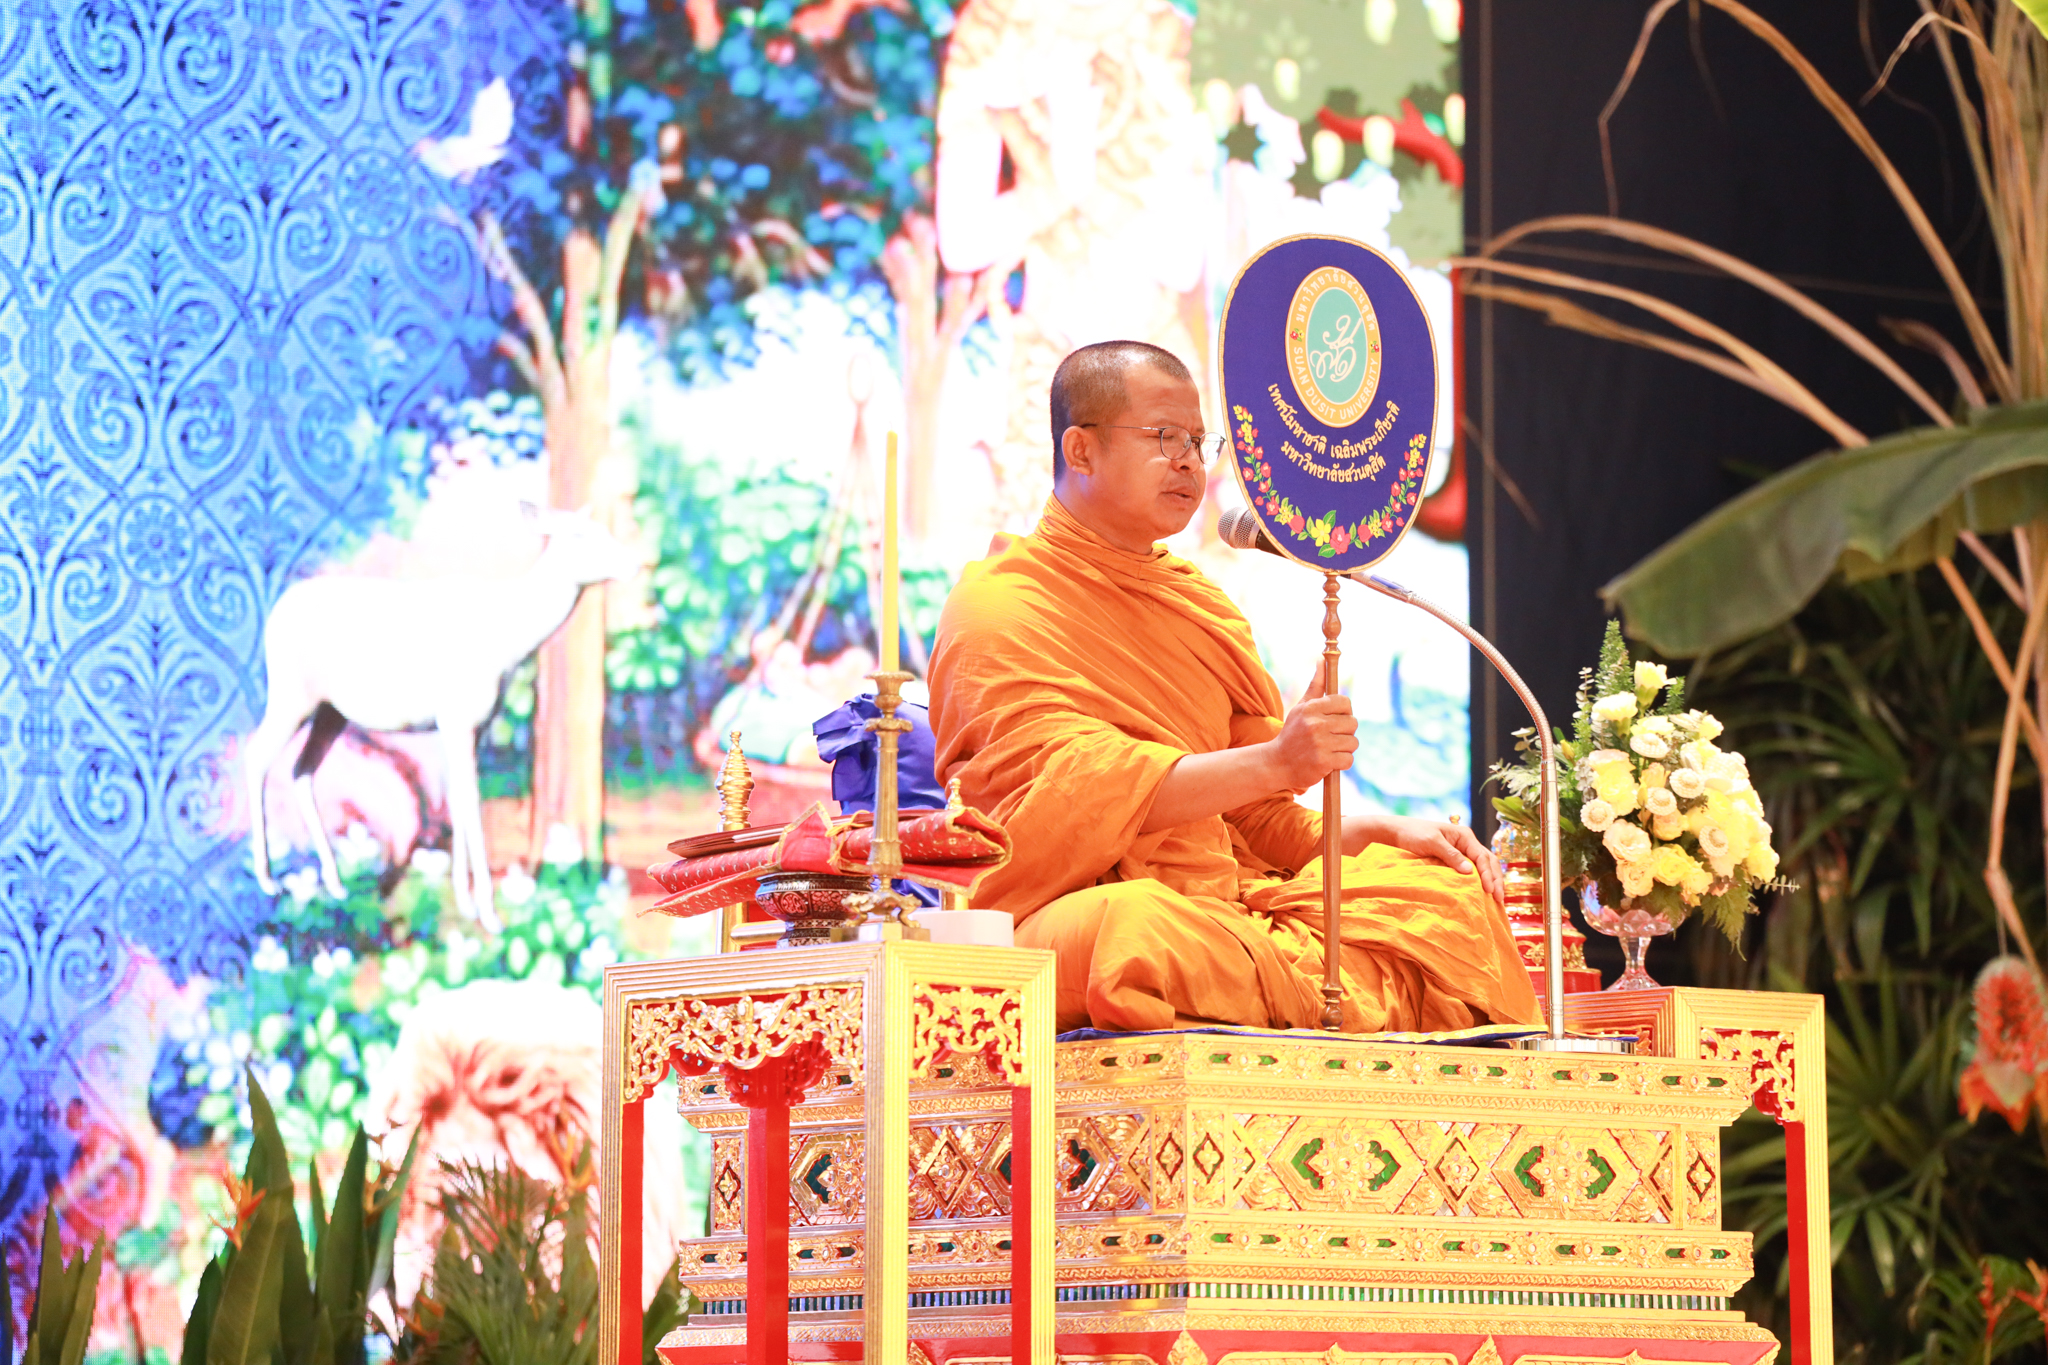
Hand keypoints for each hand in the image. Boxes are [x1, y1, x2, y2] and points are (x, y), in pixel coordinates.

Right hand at [1264, 665, 1356, 791]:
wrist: (1277, 764)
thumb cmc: (1292, 733)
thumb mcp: (1301, 707)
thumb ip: (1315, 685)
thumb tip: (1322, 659)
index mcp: (1311, 708)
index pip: (1345, 702)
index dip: (1344, 712)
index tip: (1335, 719)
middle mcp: (1316, 724)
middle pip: (1352, 723)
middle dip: (1345, 731)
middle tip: (1331, 737)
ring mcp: (1320, 743)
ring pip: (1353, 742)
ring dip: (1344, 748)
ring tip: (1329, 749)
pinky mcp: (1324, 762)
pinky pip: (1348, 759)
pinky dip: (1341, 763)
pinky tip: (1329, 762)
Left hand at [1347, 812, 1503, 905]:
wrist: (1397, 833)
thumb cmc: (1413, 834)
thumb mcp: (1431, 843)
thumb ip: (1450, 856)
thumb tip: (1469, 871)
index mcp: (1464, 835)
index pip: (1482, 856)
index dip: (1488, 874)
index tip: (1490, 891)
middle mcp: (1466, 842)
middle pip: (1488, 861)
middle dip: (1495, 879)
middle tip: (1500, 899)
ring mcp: (1462, 850)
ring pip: (1483, 866)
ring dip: (1491, 881)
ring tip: (1497, 900)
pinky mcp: (1455, 859)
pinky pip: (1473, 870)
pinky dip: (1480, 881)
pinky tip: (1484, 893)